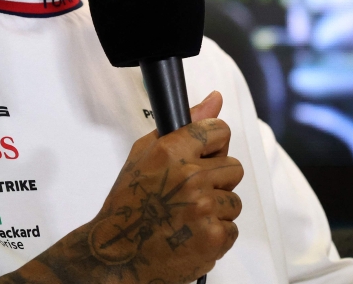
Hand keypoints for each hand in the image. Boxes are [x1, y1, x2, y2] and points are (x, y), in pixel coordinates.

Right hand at [86, 90, 241, 281]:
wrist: (118, 254)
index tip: (205, 155)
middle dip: (216, 180)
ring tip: (187, 217)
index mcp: (171, 152)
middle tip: (190, 194)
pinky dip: (215, 235)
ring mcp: (203, 208)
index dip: (214, 144)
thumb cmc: (129, 203)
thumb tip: (215, 98)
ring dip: (216, 210)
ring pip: (234, 201)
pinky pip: (232, 229)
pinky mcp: (213, 238)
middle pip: (234, 167)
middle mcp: (189, 177)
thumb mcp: (146, 154)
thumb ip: (185, 124)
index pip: (219, 130)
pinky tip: (192, 235)